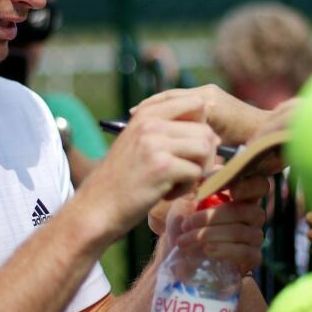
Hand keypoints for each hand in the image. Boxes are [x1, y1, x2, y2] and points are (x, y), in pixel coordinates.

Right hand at [77, 93, 218, 237]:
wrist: (96, 208)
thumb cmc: (122, 181)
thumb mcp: (139, 144)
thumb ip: (169, 133)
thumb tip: (215, 137)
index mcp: (146, 113)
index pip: (196, 103)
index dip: (202, 127)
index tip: (190, 149)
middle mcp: (151, 122)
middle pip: (206, 129)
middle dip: (204, 155)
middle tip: (186, 173)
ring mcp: (156, 143)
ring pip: (205, 149)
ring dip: (197, 171)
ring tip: (176, 183)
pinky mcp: (162, 167)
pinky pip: (196, 173)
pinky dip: (187, 188)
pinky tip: (166, 193)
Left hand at [133, 84, 269, 145]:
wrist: (278, 142)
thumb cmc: (254, 150)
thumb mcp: (219, 147)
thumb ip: (203, 145)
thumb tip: (182, 157)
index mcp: (211, 103)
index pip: (175, 104)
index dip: (155, 111)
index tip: (134, 120)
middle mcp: (210, 95)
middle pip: (170, 99)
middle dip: (148, 108)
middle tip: (128, 118)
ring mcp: (212, 96)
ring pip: (173, 99)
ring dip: (153, 107)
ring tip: (134, 117)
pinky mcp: (214, 102)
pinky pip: (182, 105)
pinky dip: (164, 109)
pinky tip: (151, 119)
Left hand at [170, 173, 268, 275]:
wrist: (176, 251)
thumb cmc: (184, 222)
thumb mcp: (186, 199)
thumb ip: (200, 184)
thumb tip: (210, 174)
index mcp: (242, 196)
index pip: (258, 185)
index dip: (248, 186)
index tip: (230, 191)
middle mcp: (253, 214)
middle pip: (243, 211)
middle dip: (211, 217)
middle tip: (186, 224)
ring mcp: (255, 236)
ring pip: (239, 231)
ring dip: (209, 235)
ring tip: (186, 240)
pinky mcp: (252, 257)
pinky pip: (244, 252)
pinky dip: (223, 250)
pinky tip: (207, 250)